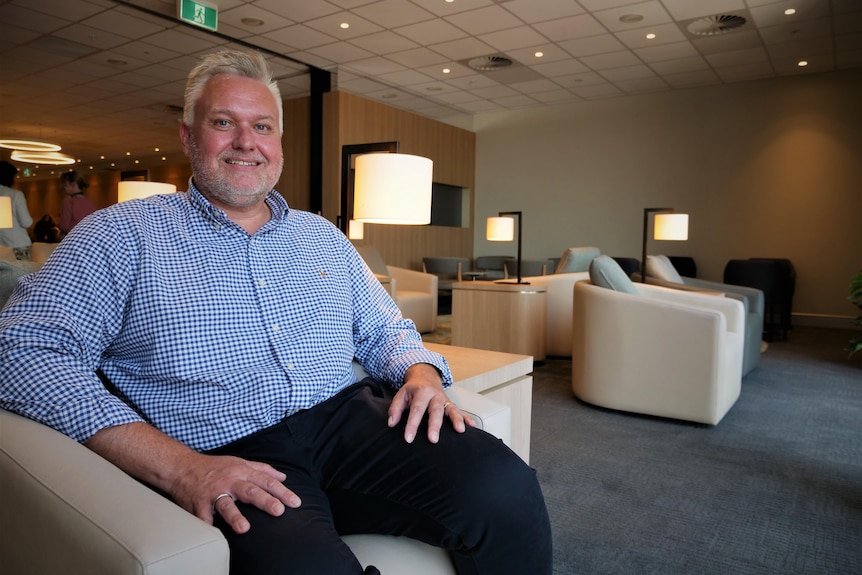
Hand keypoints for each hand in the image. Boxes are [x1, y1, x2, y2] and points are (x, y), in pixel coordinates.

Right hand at [85, 422, 301, 535]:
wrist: (183, 467)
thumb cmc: (215, 467)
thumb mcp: (240, 463)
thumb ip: (262, 469)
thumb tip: (283, 477)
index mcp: (242, 472)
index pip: (266, 481)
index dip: (282, 491)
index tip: (295, 502)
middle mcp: (229, 481)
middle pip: (250, 490)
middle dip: (265, 500)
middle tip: (279, 511)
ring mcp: (213, 493)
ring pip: (225, 504)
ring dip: (235, 516)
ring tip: (245, 528)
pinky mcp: (197, 504)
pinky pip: (202, 516)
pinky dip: (206, 525)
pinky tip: (212, 534)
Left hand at [387, 363, 475, 443]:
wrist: (426, 376)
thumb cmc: (413, 390)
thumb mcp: (401, 394)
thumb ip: (395, 408)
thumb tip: (391, 424)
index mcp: (421, 392)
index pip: (416, 410)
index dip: (412, 425)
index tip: (408, 439)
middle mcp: (435, 395)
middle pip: (435, 411)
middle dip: (435, 425)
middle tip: (433, 439)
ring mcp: (445, 400)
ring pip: (451, 410)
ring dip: (456, 420)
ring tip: (460, 430)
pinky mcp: (451, 404)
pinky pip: (460, 411)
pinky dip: (466, 418)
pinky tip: (472, 426)